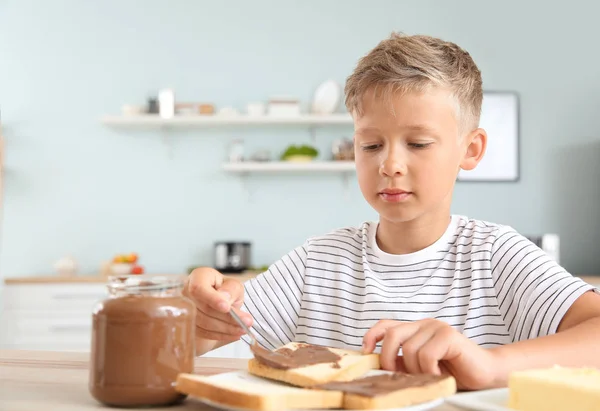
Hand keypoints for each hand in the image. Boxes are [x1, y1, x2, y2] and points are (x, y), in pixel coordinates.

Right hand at [184, 267, 252, 342]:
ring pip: (205, 323)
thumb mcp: (234, 285)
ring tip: (243, 329)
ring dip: (226, 328)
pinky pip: (204, 333)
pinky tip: (234, 334)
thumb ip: (231, 289)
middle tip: (247, 322)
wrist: (220, 301)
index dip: (212, 299)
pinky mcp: (190, 325)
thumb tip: (225, 299)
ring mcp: (185, 310)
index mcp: (198, 277)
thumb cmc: (226, 290)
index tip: (227, 308)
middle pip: (205, 308)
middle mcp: (186, 293)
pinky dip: (221, 335)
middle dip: (228, 317)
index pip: (199, 288)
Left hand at [362, 319, 499, 389]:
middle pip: (392, 334)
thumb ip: (402, 361)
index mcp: (415, 329)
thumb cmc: (453, 370)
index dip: (372, 335)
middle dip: (388, 358)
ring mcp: (436, 327)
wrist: (485, 373)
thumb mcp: (420, 366)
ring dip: (416, 370)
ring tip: (430, 375)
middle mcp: (424, 324)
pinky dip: (429, 370)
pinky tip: (439, 374)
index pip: (386, 325)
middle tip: (397, 375)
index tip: (365, 351)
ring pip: (409, 349)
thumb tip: (378, 365)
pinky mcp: (448, 335)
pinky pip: (426, 354)